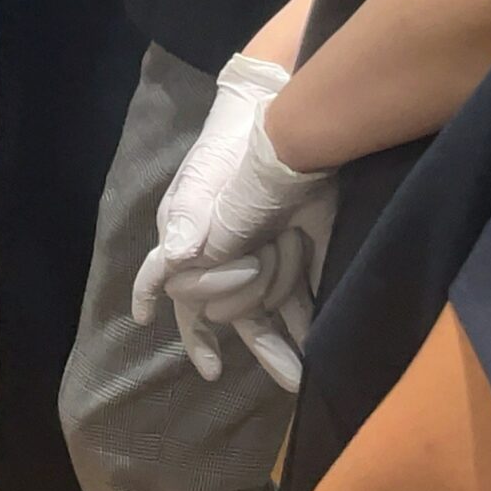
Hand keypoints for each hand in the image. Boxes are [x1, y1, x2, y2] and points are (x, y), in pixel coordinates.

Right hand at [131, 55, 334, 393]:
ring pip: (266, 311)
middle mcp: (222, 255)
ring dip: (284, 338)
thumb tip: (174, 256)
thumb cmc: (233, 149)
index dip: (191, 330)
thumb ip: (188, 221)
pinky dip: (306, 322)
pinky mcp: (298, 250)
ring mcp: (260, 254)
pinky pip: (300, 297)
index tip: (208, 366)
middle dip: (255, 337)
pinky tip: (316, 348)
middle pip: (229, 312)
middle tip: (282, 355)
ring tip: (303, 372)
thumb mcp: (206, 183)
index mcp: (192, 241)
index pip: (183, 294)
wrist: (286, 118)